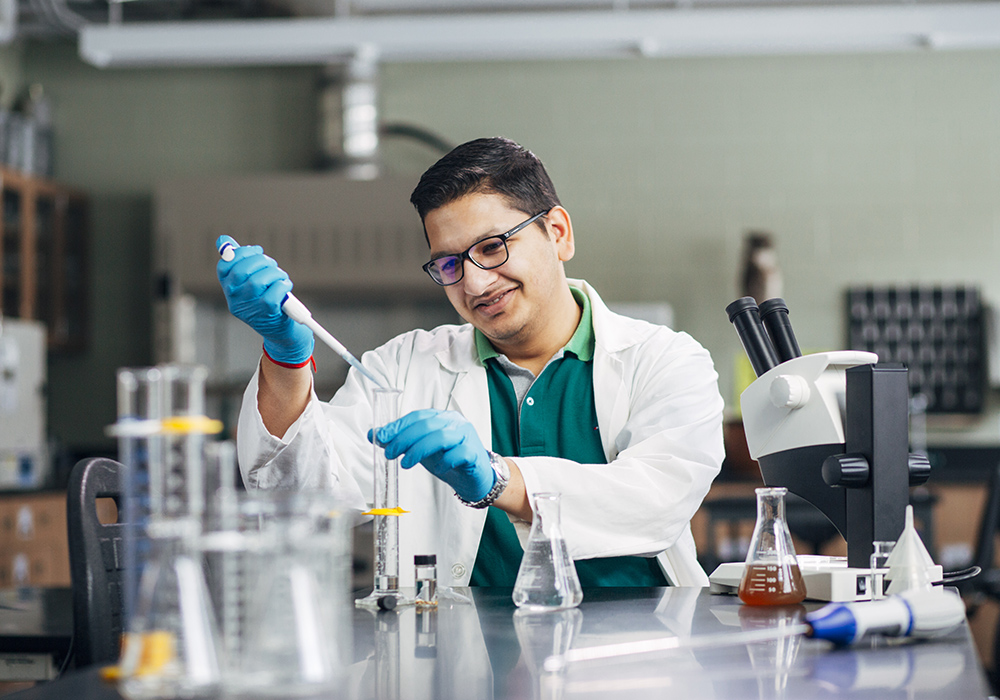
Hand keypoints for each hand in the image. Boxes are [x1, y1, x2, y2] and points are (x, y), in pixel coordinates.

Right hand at [216, 235, 313, 363]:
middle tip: (270, 264)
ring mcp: (250, 308)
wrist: (279, 330)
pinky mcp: (267, 314)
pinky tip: (285, 286)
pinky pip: (274, 293)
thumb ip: (237, 261)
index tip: (256, 250)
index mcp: (229, 288)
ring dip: (274, 273)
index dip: (241, 253)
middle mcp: (235, 299)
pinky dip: (283, 285)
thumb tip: (223, 240)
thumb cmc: (264, 300)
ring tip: (280, 276)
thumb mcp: (248, 282)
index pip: (224, 265)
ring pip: (259, 281)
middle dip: (260, 261)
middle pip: (241, 271)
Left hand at [372, 409, 494, 501]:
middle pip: (427, 425)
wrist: (474, 477)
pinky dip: (445, 461)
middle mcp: (455, 423)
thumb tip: (374, 434)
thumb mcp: (420, 448)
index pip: (417, 416)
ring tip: (405, 464)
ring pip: (441, 437)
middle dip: (404, 439)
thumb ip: (400, 440)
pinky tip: (438, 469)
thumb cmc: (448, 459)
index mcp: (442, 417)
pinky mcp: (474, 453)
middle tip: (390, 454)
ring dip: (419, 450)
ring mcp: (466, 436)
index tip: (381, 437)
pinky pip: (458, 453)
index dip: (398, 426)